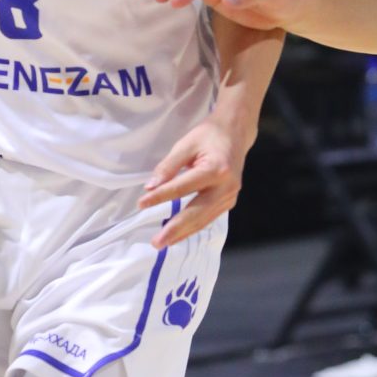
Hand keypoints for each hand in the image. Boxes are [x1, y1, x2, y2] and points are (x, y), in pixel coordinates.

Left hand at [137, 116, 245, 246]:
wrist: (235, 133)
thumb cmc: (209, 136)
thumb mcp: (186, 144)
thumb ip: (168, 167)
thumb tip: (150, 187)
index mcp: (216, 170)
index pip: (182, 188)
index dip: (160, 197)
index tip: (141, 204)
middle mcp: (226, 187)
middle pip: (196, 212)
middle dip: (175, 229)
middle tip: (157, 242)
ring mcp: (230, 197)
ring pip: (203, 220)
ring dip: (183, 233)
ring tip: (164, 243)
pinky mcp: (229, 201)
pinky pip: (208, 218)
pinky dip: (193, 228)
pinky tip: (179, 235)